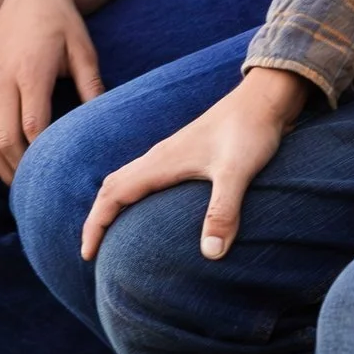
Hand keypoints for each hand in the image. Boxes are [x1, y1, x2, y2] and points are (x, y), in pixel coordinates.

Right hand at [0, 0, 102, 184]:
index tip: (56, 176)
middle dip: (21, 170)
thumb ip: (92, 89)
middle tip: (37, 192)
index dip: (41, 157)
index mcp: (31, 72)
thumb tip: (104, 125)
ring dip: (0, 166)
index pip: (33, 128)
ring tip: (18, 185)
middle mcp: (1, 80)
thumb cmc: (63, 23)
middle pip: (5, 139)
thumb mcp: (84, 52)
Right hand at [80, 68, 308, 265]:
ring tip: (112, 233)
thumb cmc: (251, 131)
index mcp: (161, 162)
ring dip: (113, 205)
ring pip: (128, 179)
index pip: (113, 194)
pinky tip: (150, 208)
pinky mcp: (187, 154)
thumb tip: (210, 255)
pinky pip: (146, 177)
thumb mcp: (237, 173)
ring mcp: (172, 154)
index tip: (87, 254)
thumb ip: (223, 212)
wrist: (266, 98)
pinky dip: (135, 195)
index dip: (96, 225)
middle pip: (112, 187)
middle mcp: (160, 157)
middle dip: (97, 218)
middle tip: (90, 250)